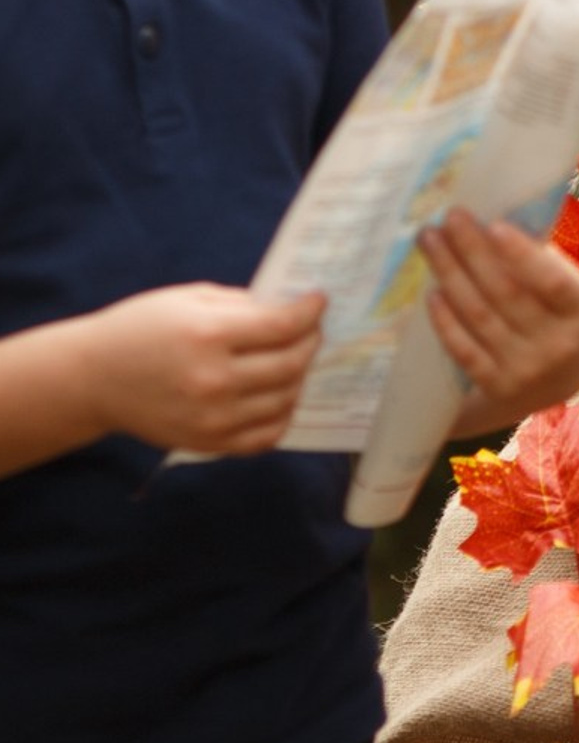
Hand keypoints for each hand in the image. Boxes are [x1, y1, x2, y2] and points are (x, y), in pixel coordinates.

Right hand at [76, 283, 325, 455]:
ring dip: (300, 377)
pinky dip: (282, 416)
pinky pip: (263, 437)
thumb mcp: (193, 299)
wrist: (94, 379)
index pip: (283, 326)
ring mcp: (209, 418)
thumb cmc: (142, 329)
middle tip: (312, 329)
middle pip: (290, 365)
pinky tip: (279, 396)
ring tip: (295, 360)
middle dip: (311, 342)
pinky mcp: (204, 443)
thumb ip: (245, 304)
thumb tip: (293, 309)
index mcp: (208, 336)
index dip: (310, 311)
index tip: (319, 301)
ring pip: (284, 400)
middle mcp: (212, 381)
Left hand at [422, 212, 578, 437]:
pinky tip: (432, 292)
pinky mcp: (496, 387)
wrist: (562, 387)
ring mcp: (524, 369)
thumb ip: (544, 265)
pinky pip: (464, 349)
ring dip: (450, 275)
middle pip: (506, 293)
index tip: (493, 224)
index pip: (552, 280)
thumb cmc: (564, 321)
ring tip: (430, 242)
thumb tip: (496, 220)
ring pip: (479, 316)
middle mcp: (556, 344)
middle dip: (472, 251)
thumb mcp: (573, 294)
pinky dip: (446, 320)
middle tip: (449, 217)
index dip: (522, 254)